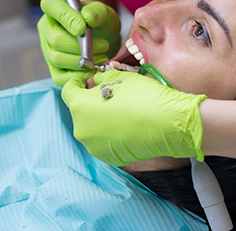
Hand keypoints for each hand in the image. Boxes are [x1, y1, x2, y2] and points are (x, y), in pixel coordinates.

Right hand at [37, 0, 120, 85]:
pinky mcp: (53, 68)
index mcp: (56, 5)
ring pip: (57, 58)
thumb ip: (97, 12)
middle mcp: (47, 26)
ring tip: (101, 56)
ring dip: (83, 61)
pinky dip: (79, 75)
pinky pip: (60, 76)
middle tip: (103, 45)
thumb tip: (87, 18)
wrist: (107, 40)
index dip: (66, 17)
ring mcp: (47, 48)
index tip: (83, 28)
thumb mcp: (105, 12)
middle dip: (82, 46)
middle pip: (55, 38)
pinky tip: (92, 69)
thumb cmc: (102, 23)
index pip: (50, 4)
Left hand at [62, 70, 205, 165]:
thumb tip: (93, 83)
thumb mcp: (118, 77)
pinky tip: (126, 123)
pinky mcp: (108, 157)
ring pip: (91, 126)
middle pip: (80, 110)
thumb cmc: (142, 96)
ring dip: (99, 117)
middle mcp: (82, 129)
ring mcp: (94, 146)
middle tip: (108, 93)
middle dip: (90, 101)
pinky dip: (109, 132)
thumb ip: (99, 79)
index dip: (76, 83)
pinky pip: (103, 140)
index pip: (68, 91)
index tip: (83, 81)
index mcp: (80, 107)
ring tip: (120, 109)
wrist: (167, 123)